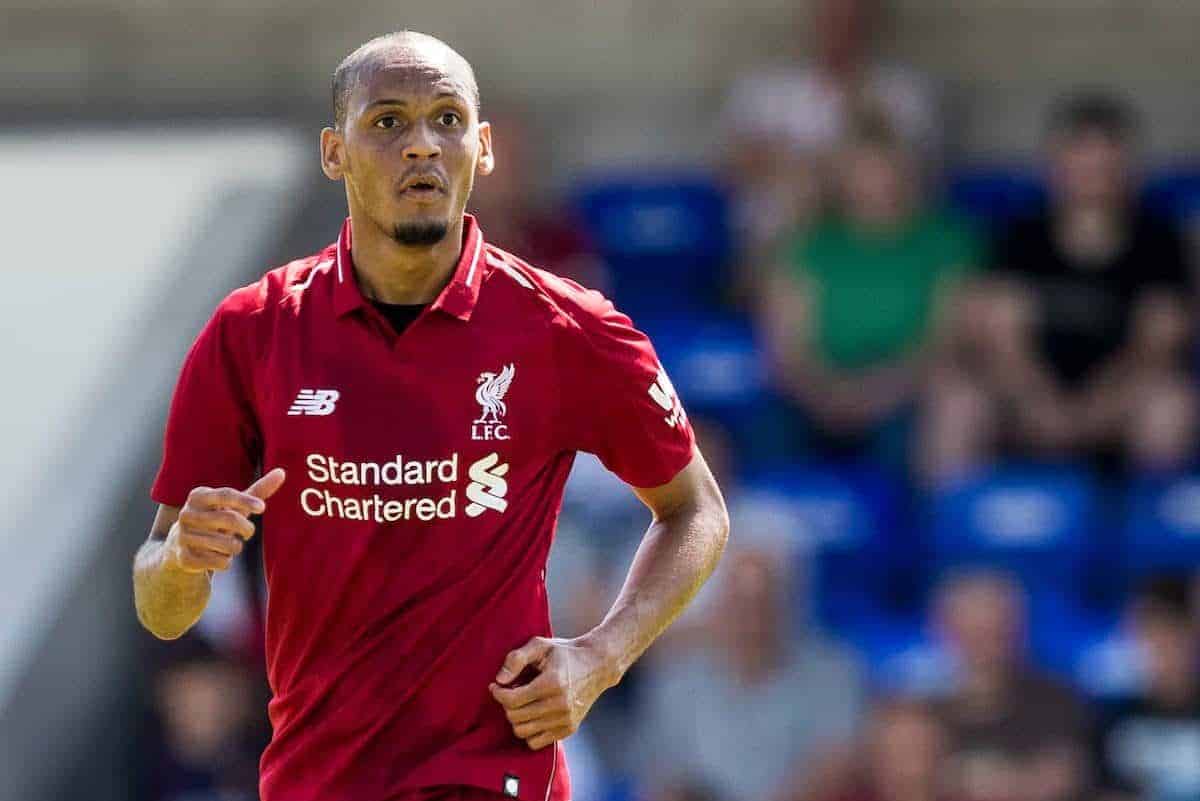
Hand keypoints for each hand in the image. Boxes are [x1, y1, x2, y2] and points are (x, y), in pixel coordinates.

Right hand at [164, 468, 285, 574]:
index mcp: (198, 496)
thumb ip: (257, 491)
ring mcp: (182, 536)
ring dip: (236, 548)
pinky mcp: (184, 557)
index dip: (246, 501)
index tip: (262, 508)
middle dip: (247, 529)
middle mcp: (186, 513)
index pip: (226, 494)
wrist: (179, 547)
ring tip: (229, 545)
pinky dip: (225, 562)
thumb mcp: (233, 505)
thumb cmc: (215, 520)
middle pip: (230, 519)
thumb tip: (282, 472)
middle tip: (248, 532)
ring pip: (227, 544)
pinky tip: (216, 557)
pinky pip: (219, 562)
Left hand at [489, 636, 615, 750]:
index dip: (498, 693)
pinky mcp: (569, 729)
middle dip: (506, 705)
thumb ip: (516, 659)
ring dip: (516, 718)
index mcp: (552, 683)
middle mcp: (560, 705)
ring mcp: (565, 720)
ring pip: (523, 732)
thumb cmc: (565, 653)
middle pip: (515, 717)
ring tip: (522, 703)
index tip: (496, 686)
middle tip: (511, 692)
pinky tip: (532, 714)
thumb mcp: (540, 645)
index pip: (512, 700)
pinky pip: (536, 742)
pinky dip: (529, 731)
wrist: (597, 665)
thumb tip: (499, 680)